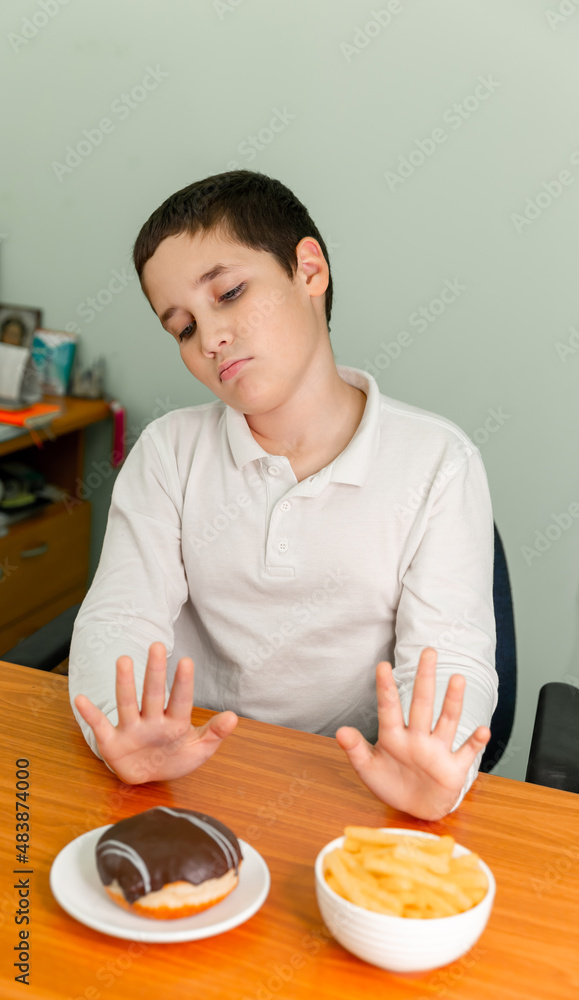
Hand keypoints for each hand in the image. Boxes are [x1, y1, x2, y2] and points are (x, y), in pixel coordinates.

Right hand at [74, 641, 237, 783]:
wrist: (150, 777)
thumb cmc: (176, 757)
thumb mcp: (199, 750)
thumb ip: (214, 733)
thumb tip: (234, 716)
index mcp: (175, 722)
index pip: (180, 700)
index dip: (183, 683)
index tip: (186, 661)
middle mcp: (152, 720)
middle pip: (153, 694)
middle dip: (154, 672)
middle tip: (157, 646)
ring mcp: (131, 729)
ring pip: (127, 703)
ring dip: (125, 683)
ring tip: (123, 660)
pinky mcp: (112, 742)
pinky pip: (100, 727)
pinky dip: (90, 714)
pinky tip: (80, 699)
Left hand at [335, 648, 489, 820]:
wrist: (416, 808)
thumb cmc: (391, 782)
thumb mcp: (367, 768)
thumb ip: (355, 750)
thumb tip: (340, 731)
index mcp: (393, 736)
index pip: (389, 707)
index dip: (385, 688)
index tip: (383, 665)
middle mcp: (417, 737)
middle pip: (421, 704)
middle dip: (424, 679)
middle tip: (429, 651)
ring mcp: (437, 751)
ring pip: (446, 721)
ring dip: (452, 701)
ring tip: (457, 678)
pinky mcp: (453, 768)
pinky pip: (467, 753)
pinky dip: (475, 743)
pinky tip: (483, 730)